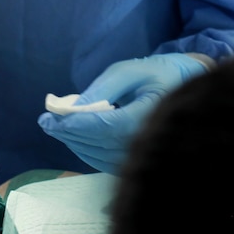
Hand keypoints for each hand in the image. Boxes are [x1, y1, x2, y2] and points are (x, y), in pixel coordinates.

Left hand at [38, 53, 209, 173]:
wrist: (187, 89)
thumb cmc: (158, 74)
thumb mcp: (129, 72)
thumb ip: (102, 89)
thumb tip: (74, 107)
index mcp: (150, 117)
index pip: (106, 127)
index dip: (76, 124)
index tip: (50, 118)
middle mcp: (149, 142)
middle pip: (99, 144)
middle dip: (68, 132)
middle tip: (46, 121)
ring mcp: (145, 156)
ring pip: (99, 156)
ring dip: (74, 142)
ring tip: (55, 126)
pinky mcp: (140, 162)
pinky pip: (106, 161)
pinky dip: (86, 149)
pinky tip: (74, 136)